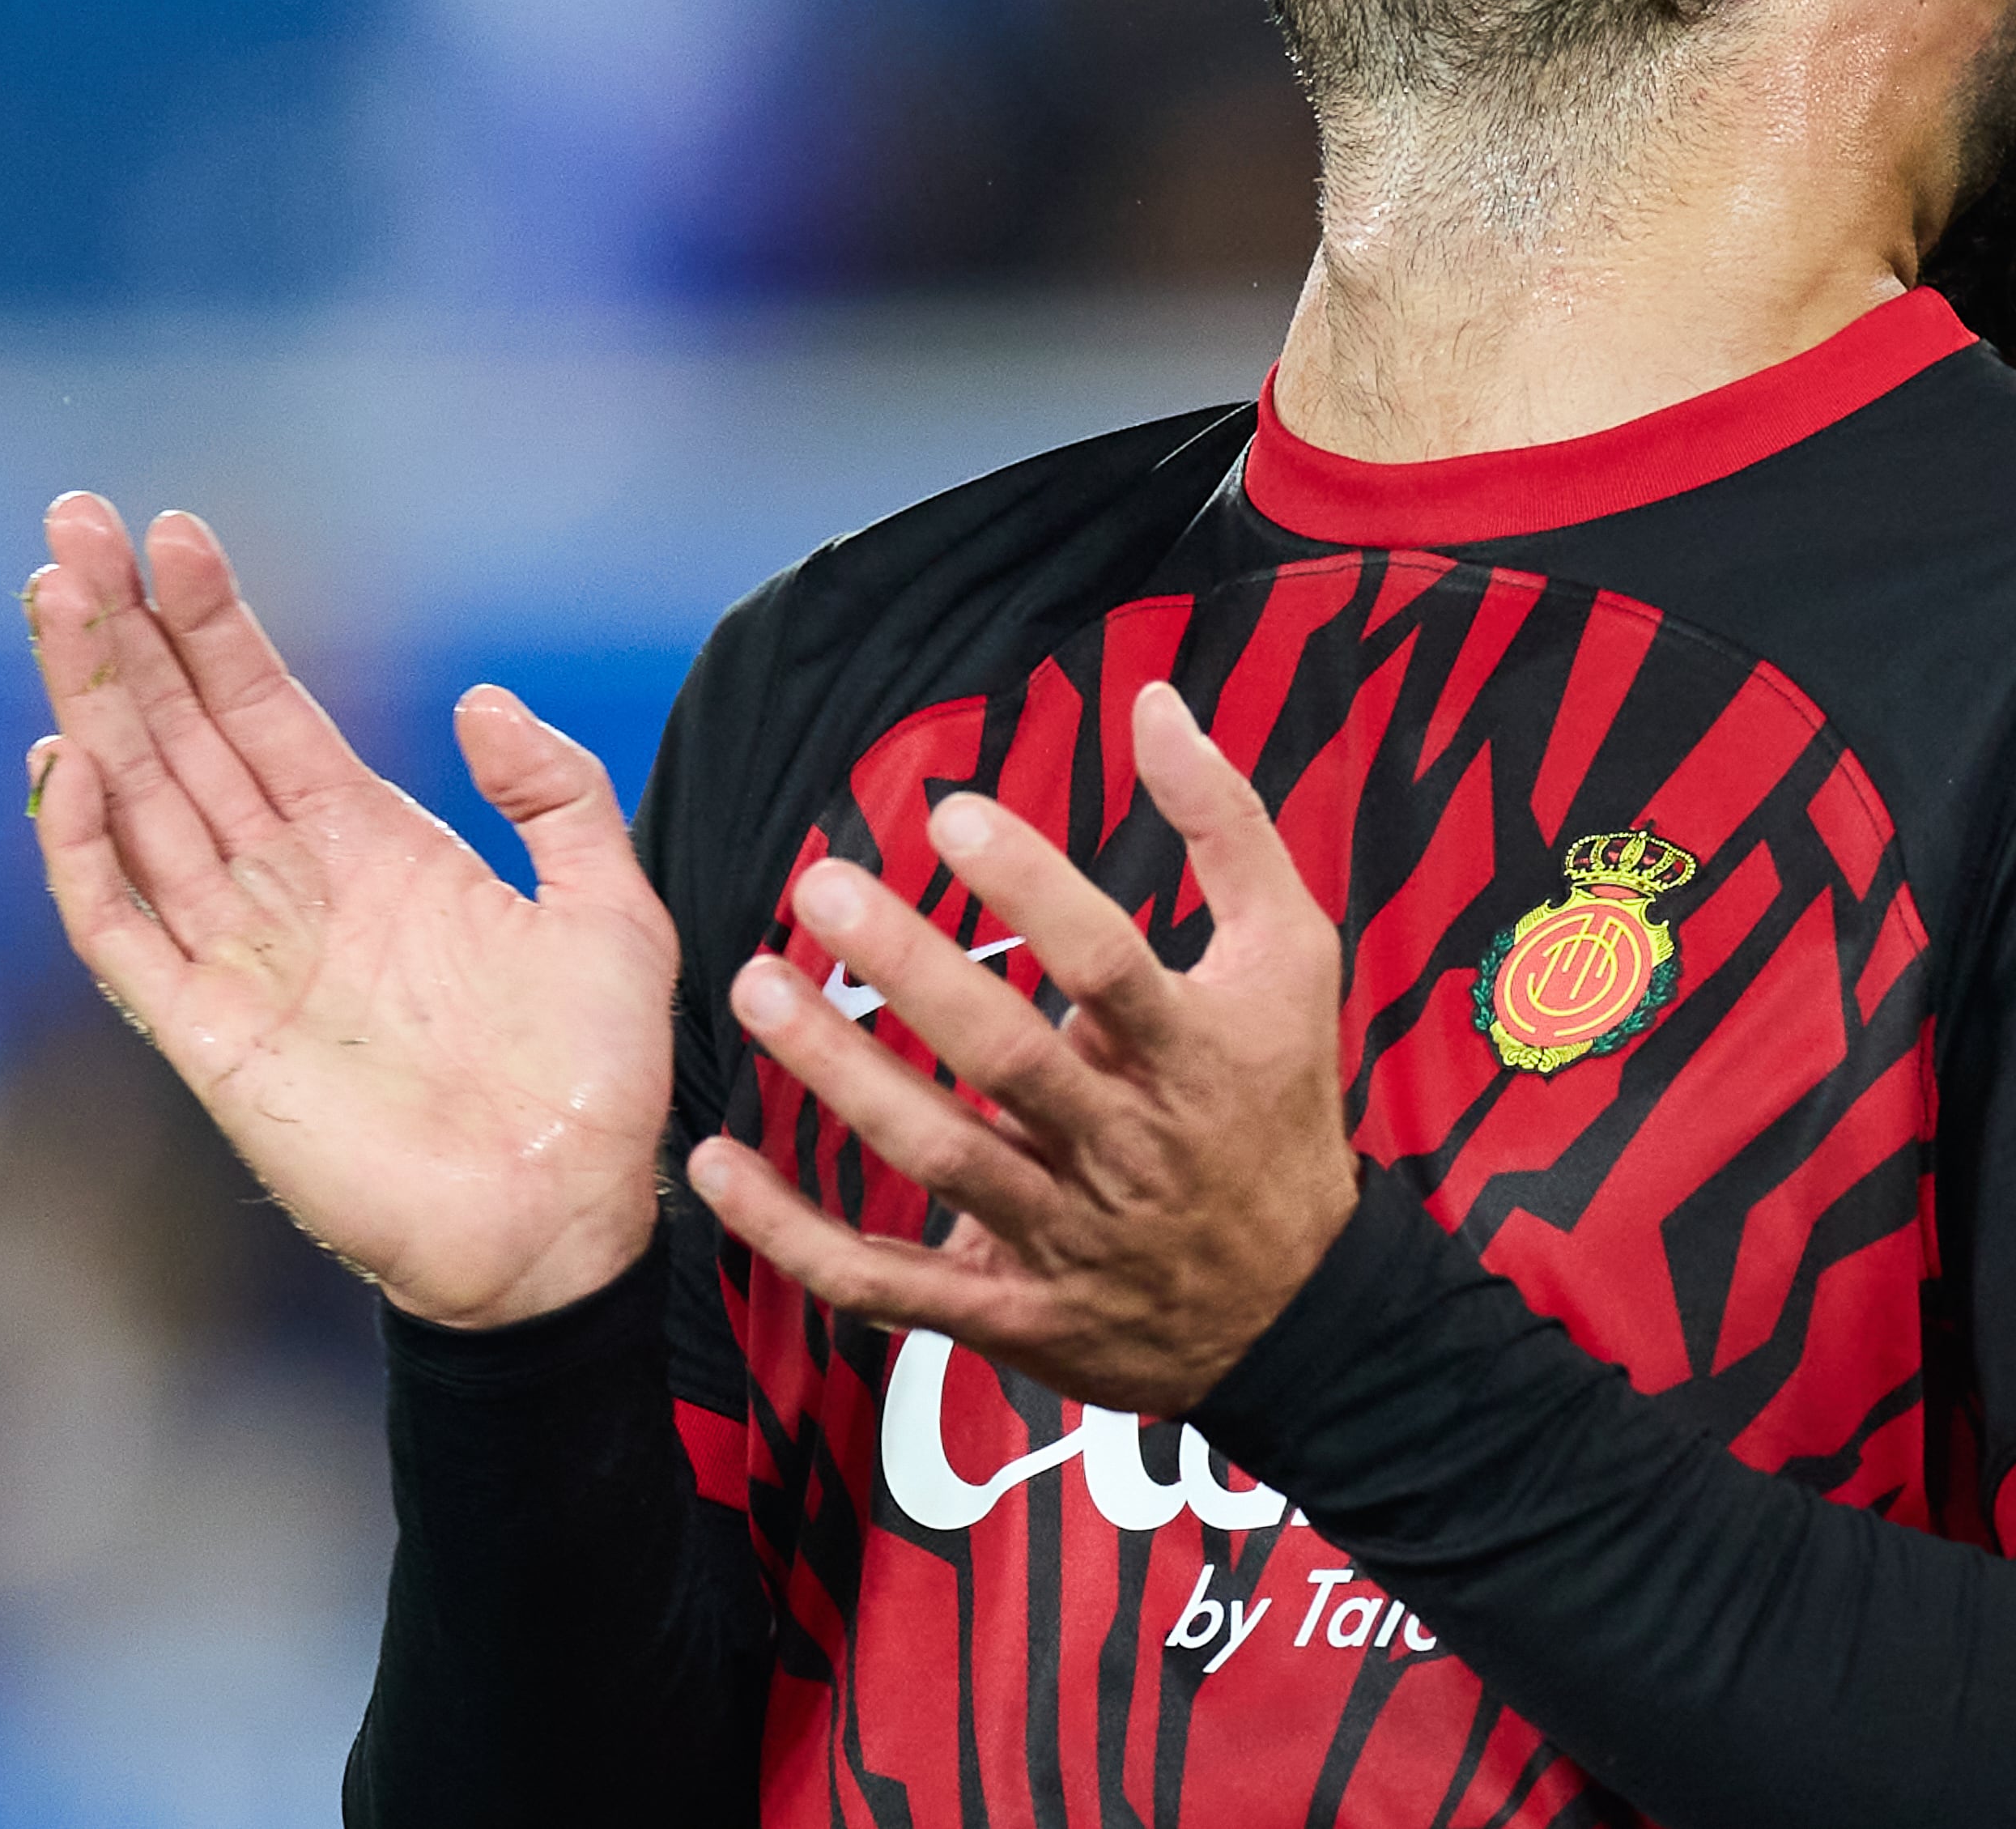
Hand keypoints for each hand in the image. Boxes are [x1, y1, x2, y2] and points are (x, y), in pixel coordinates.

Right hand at [22, 492, 673, 1327]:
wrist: (566, 1221)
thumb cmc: (593, 1082)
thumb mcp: (610, 907)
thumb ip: (557, 794)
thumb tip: (478, 700)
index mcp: (377, 845)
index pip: (268, 710)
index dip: (218, 624)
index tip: (174, 530)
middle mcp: (293, 888)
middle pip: (182, 734)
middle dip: (125, 630)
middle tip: (71, 524)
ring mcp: (242, 957)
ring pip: (138, 806)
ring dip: (90, 703)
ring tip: (51, 598)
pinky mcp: (210, 1037)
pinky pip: (125, 933)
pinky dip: (85, 853)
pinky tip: (67, 766)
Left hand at [684, 682, 1356, 1416]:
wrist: (1298, 1311)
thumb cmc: (1278, 1104)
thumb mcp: (1290, 958)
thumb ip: (1227, 824)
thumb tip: (1154, 704)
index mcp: (1195, 1054)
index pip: (1110, 963)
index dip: (1034, 887)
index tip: (953, 813)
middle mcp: (1126, 1147)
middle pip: (1009, 1058)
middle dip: (910, 970)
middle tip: (821, 888)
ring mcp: (1065, 1237)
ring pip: (938, 1158)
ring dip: (840, 1076)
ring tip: (758, 990)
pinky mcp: (1009, 1311)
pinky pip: (886, 1281)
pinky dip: (793, 1236)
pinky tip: (716, 1167)